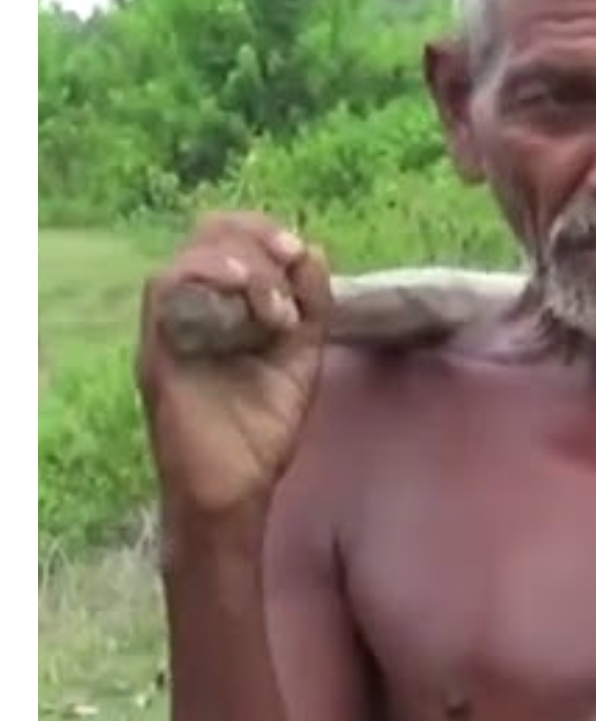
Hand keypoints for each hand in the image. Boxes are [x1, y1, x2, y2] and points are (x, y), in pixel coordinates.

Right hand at [136, 214, 334, 522]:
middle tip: (289, 255)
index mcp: (224, 311)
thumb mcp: (301, 360)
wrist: (234, 488)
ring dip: (239, 262)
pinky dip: (206, 276)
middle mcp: (192, 313)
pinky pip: (164, 289)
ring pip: (186, 258)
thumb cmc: (261, 432)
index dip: (263, 232)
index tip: (300, 249)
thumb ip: (311, 310)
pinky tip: (246, 292)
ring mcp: (170, 329)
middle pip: (206, 237)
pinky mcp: (156, 349)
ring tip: (273, 302)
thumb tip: (313, 252)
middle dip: (254, 235)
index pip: (229, 241)